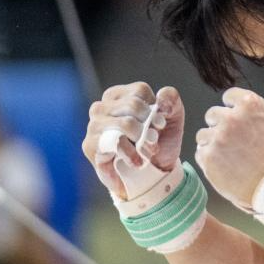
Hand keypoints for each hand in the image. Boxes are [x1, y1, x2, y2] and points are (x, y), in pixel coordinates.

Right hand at [82, 82, 184, 198]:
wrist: (150, 173)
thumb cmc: (159, 141)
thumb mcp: (173, 117)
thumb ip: (171, 99)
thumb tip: (161, 97)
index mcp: (120, 95)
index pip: (140, 91)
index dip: (155, 108)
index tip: (160, 123)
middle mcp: (102, 107)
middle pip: (133, 106)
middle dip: (150, 126)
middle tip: (154, 141)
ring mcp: (94, 125)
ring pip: (125, 124)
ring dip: (143, 141)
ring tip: (148, 152)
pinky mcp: (90, 145)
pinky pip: (115, 143)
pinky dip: (131, 153)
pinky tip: (136, 161)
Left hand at [194, 88, 263, 209]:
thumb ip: (256, 103)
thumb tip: (238, 101)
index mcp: (249, 104)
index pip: (228, 96)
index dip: (233, 109)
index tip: (238, 120)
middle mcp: (231, 118)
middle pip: (212, 114)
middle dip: (221, 125)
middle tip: (234, 140)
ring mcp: (217, 138)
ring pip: (203, 134)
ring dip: (213, 142)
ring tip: (229, 154)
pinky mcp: (208, 157)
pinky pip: (201, 151)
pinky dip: (210, 158)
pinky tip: (225, 164)